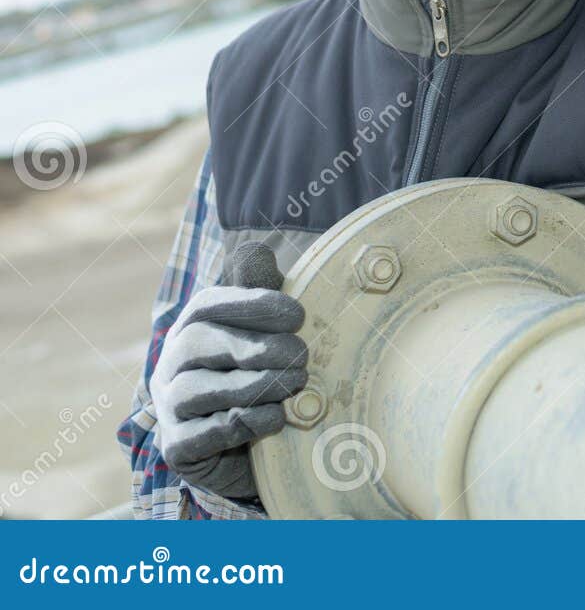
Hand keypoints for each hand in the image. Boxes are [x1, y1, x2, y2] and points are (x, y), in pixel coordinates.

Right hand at [151, 242, 306, 500]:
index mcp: (193, 327)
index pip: (209, 305)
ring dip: (251, 385)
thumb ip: (261, 291)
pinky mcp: (178, 449)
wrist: (255, 448)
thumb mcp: (268, 330)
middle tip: (302, 355)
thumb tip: (258, 249)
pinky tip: (274, 419)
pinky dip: (238, 425)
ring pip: (195, 390)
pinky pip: (197, 436)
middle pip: (198, 344)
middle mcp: (172, 364)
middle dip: (254, 347)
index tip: (298, 314)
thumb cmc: (264, 375)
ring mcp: (170, 408)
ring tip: (295, 384)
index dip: (251, 304)